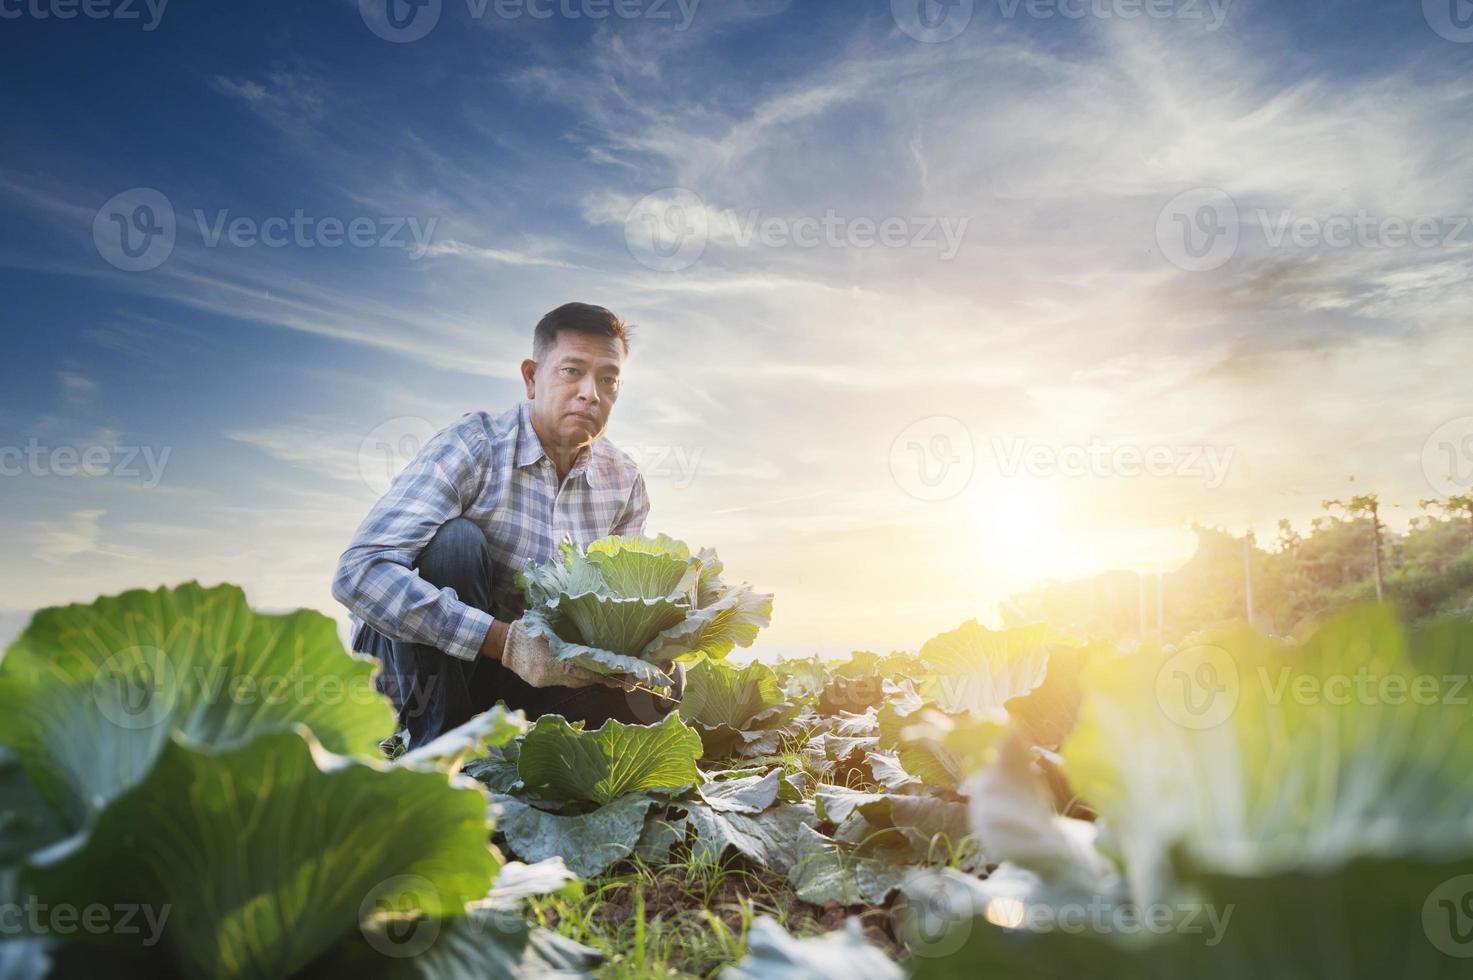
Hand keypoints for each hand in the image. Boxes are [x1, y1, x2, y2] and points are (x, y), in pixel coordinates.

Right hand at [498, 619, 625, 689]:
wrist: (503, 643)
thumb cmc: (526, 630)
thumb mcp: (547, 628)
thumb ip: (566, 638)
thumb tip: (590, 643)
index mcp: (549, 663)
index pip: (579, 672)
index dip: (597, 674)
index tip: (613, 674)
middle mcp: (546, 676)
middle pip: (577, 681)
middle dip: (595, 678)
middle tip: (615, 676)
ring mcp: (542, 681)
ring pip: (571, 683)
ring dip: (586, 678)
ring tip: (603, 673)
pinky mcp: (539, 682)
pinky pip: (562, 681)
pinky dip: (574, 676)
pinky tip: (583, 670)